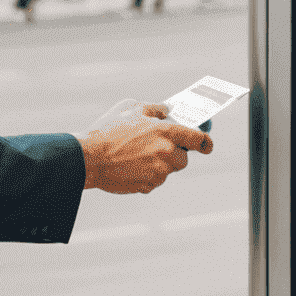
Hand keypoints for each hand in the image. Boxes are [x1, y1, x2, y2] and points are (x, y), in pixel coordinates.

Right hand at [76, 103, 211, 194]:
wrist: (88, 158)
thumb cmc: (108, 130)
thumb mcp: (131, 108)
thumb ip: (154, 108)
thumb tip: (167, 110)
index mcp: (166, 132)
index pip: (197, 139)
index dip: (205, 142)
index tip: (207, 146)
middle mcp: (166, 153)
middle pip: (183, 159)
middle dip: (174, 154)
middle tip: (156, 147)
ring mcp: (158, 173)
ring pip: (168, 171)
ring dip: (159, 165)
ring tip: (136, 156)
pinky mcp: (147, 186)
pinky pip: (154, 181)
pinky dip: (146, 175)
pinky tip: (130, 167)